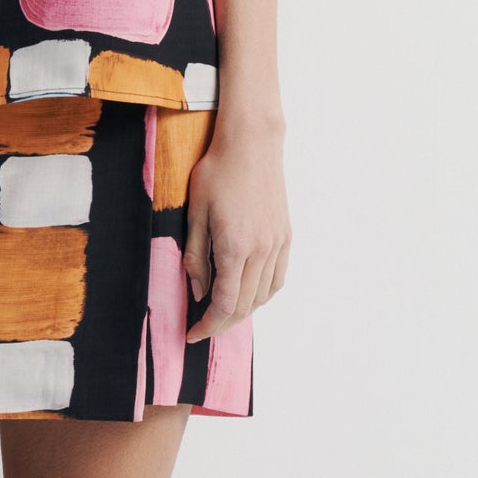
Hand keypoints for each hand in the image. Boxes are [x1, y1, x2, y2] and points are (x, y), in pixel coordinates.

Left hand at [182, 120, 289, 342]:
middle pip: (244, 305)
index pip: (224, 303)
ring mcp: (277, 244)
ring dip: (243, 311)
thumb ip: (195, 256)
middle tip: (203, 327)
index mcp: (234, 247)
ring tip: (223, 314)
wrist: (251, 144)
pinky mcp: (285, 236)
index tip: (192, 334)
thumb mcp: (195, 213)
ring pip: (263, 296)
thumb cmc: (217, 172)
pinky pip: (277, 278)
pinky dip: (262, 294)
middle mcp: (261, 251)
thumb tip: (198, 292)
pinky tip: (249, 294)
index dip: (208, 325)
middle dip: (222, 323)